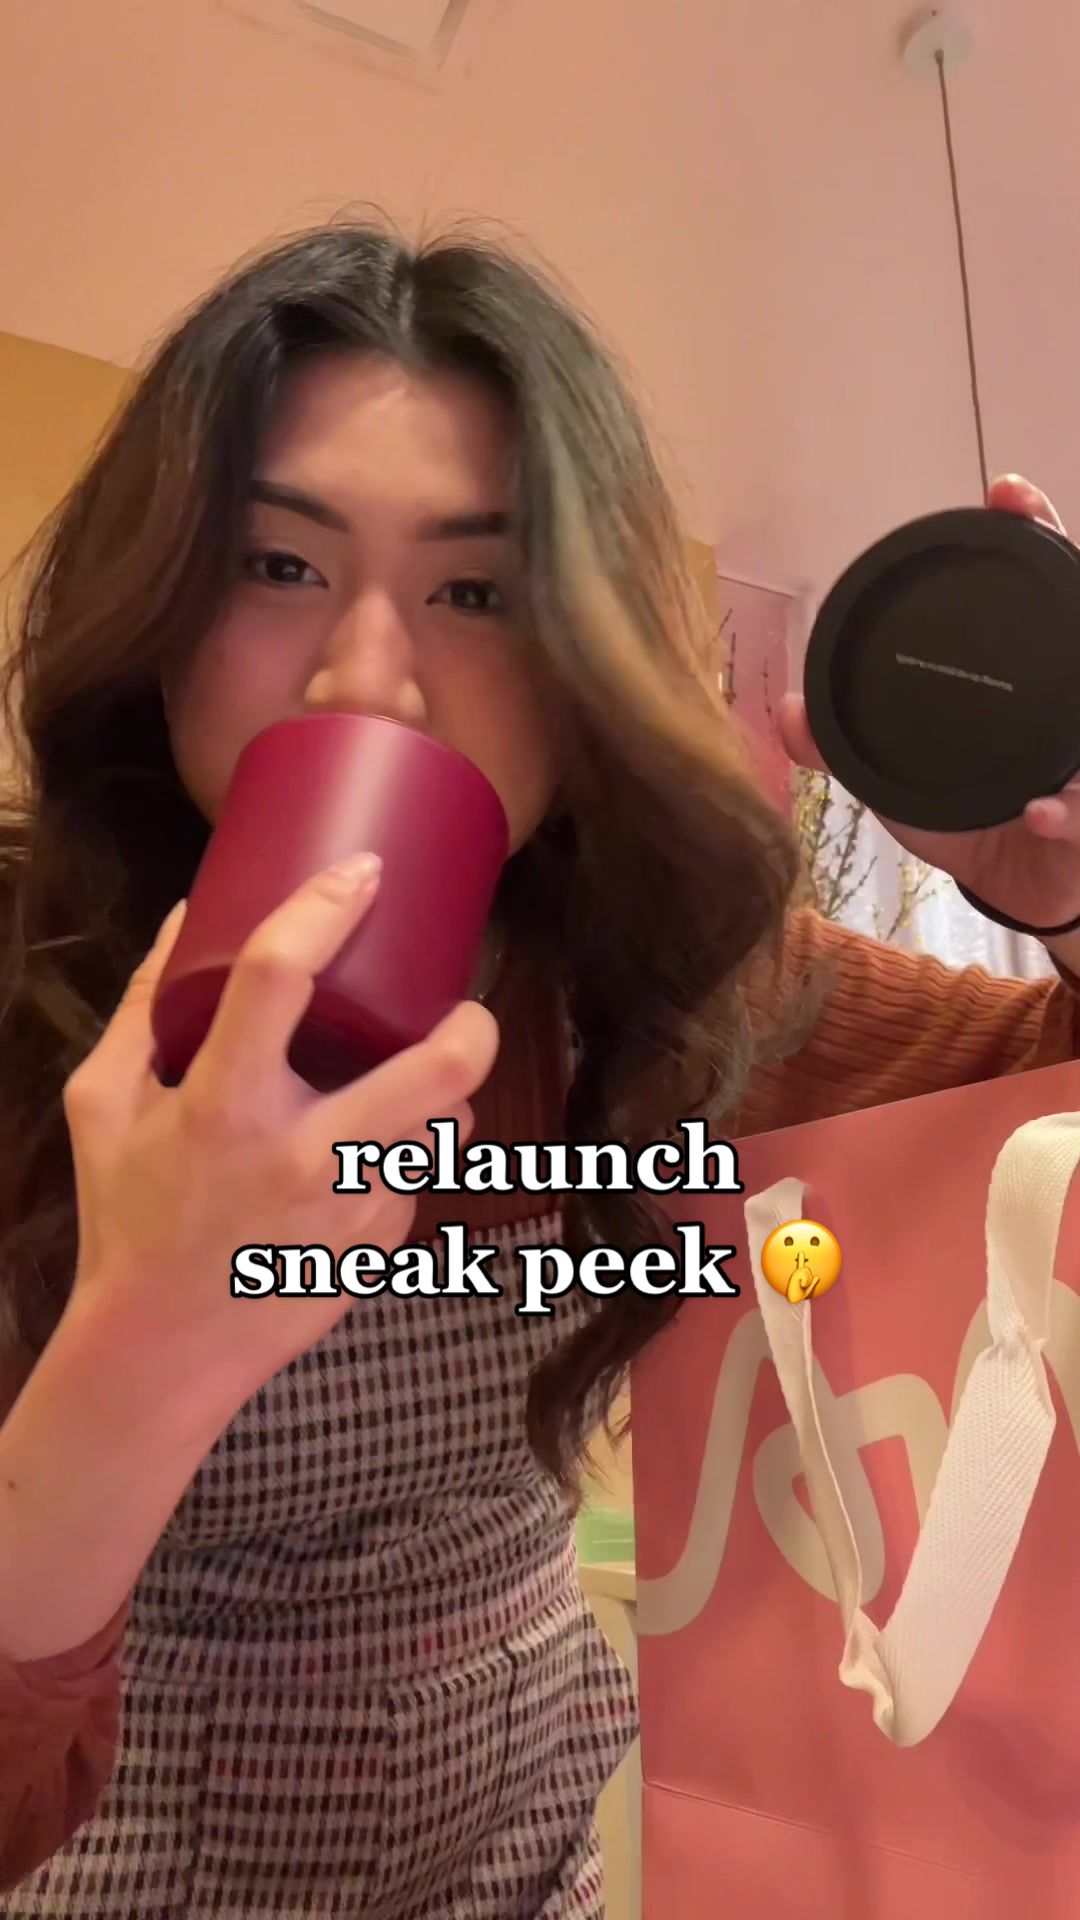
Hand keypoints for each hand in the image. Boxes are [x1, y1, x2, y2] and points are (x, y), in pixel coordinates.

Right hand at [61, 856, 498, 1415]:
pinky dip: (402, 1161)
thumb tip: (187, 916)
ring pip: (447, 1127)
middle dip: (470, 1026)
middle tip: (459, 1011)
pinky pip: (418, 1182)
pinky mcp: (378, 1251)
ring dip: (440, 1098)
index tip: (361, 873)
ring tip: (409, 1085)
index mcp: (224, 1105)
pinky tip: (361, 1162)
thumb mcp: (104, 1105)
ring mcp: (353, 1210)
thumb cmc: (128, 1216)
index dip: (324, 910)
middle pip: (439, 1070)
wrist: (159, 1351)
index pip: (281, 979)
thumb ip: (141, 1008)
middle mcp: (303, 1154)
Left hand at [778, 475, 1079, 930]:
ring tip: (1051, 677)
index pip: (1032, 587)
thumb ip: (842, 744)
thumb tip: (785, 710)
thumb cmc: (974, 820)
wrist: (1025, 888)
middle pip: (1075, 610)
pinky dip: (1063, 811)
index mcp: (1025, 678)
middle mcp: (1065, 695)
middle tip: (1031, 517)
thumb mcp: (900, 779)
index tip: (1004, 493)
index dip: (1025, 531)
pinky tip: (1041, 810)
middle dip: (1061, 557)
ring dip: (1070, 692)